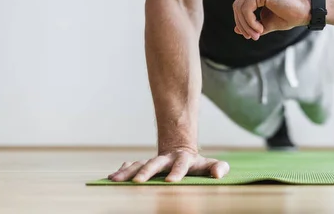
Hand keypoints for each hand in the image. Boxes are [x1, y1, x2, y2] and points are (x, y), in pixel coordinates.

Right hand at [108, 149, 229, 182]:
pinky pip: (132, 167)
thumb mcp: (209, 165)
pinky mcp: (144, 165)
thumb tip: (218, 174)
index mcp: (183, 160)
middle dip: (146, 172)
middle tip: (138, 182)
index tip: (171, 181)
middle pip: (155, 163)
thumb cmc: (197, 164)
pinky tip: (114, 177)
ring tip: (116, 179)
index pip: (181, 165)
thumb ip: (218, 168)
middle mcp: (166, 159)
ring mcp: (154, 161)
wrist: (180, 152)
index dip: (177, 172)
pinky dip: (123, 171)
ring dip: (128, 172)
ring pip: (139, 165)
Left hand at [233, 0, 309, 39]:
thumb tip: (236, 29)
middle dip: (242, 24)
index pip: (240, 5)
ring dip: (246, 25)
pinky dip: (250, 21)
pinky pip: (246, 8)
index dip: (241, 22)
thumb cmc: (290, 16)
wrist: (306, 12)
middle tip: (252, 37)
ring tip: (257, 34)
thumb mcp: (267, 22)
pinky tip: (260, 28)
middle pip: (237, 5)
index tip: (249, 35)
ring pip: (240, 7)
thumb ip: (252, 24)